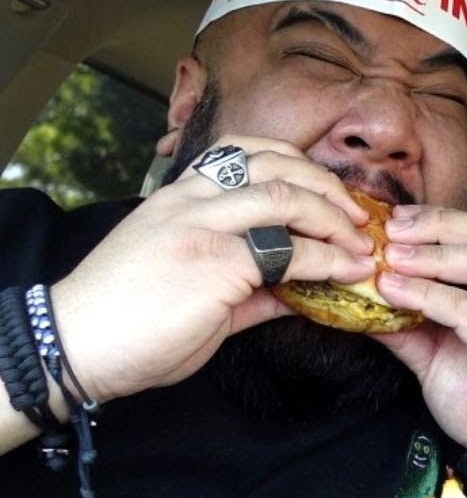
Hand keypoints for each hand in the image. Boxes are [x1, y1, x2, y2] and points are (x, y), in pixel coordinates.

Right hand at [50, 136, 376, 403]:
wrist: (75, 346)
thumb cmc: (128, 322)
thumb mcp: (195, 290)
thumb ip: (252, 284)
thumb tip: (301, 291)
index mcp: (180, 195)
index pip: (247, 151)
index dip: (299, 166)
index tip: (330, 193)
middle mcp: (191, 199)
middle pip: (276, 164)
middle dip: (328, 187)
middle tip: (358, 217)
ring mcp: (202, 226)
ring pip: (286, 197)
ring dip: (335, 219)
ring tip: (361, 244)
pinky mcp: (215, 262)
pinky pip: (289, 252)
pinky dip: (329, 262)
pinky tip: (347, 273)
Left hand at [363, 205, 466, 479]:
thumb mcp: (435, 357)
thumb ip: (404, 326)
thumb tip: (357, 301)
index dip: (438, 220)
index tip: (392, 219)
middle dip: (436, 225)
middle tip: (388, 228)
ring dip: (435, 255)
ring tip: (392, 257)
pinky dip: (433, 298)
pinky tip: (399, 294)